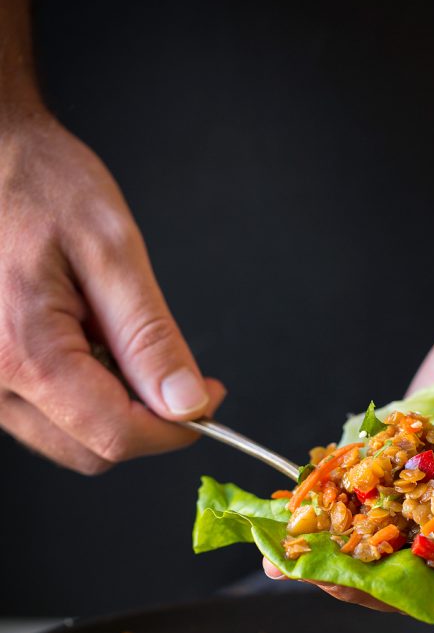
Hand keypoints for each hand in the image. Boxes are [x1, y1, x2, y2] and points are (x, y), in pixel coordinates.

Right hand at [0, 111, 224, 472]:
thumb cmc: (37, 183)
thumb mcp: (110, 249)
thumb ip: (150, 336)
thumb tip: (187, 404)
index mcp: (24, 351)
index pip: (116, 434)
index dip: (177, 428)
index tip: (210, 397)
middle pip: (93, 450)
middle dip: (147, 420)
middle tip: (176, 370)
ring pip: (70, 440)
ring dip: (114, 408)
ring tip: (114, 335)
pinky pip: (46, 417)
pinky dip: (84, 395)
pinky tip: (87, 341)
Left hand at [264, 259, 433, 623]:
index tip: (413, 599)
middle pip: (425, 569)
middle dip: (371, 580)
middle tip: (322, 578)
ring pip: (386, 529)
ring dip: (338, 545)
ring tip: (283, 553)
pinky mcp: (414, 440)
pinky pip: (369, 470)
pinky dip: (332, 484)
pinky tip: (294, 493)